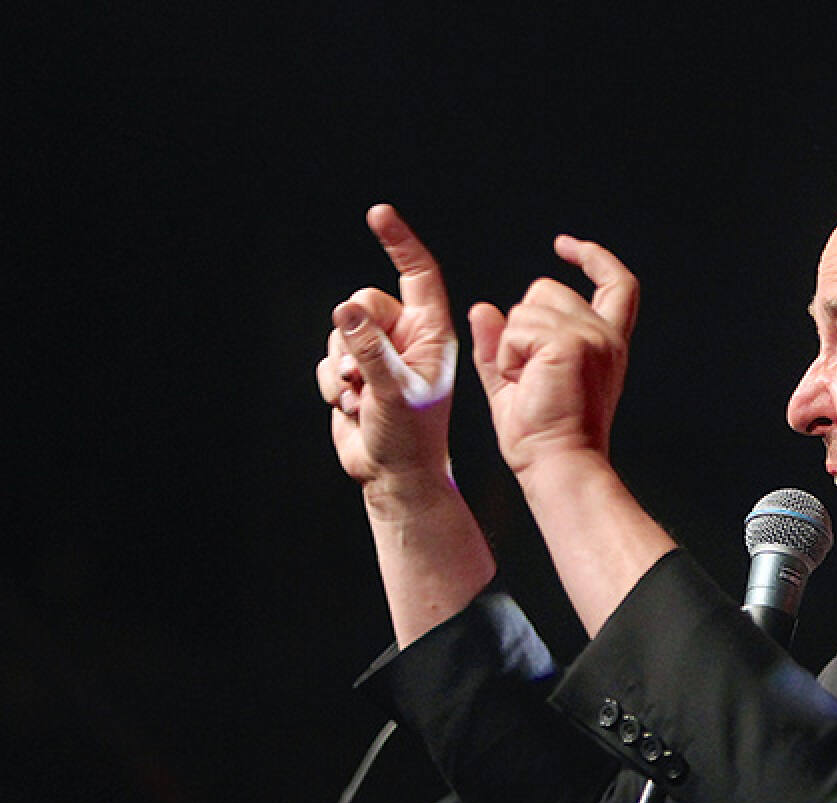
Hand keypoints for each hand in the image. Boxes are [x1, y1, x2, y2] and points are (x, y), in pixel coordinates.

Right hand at [316, 204, 457, 503]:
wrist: (394, 477)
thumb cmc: (410, 439)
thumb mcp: (393, 392)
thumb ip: (369, 349)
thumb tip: (346, 309)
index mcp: (431, 335)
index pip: (418, 276)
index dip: (399, 243)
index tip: (378, 214)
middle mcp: (407, 338)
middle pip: (365, 302)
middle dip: (353, 334)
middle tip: (359, 374)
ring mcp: (379, 354)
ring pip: (341, 329)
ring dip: (341, 366)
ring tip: (361, 397)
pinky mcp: (355, 372)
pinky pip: (328, 357)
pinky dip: (332, 384)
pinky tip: (352, 408)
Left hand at [468, 235, 638, 482]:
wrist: (558, 466)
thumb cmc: (542, 438)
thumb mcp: (514, 384)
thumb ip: (499, 345)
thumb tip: (483, 308)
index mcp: (605, 344)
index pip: (616, 284)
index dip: (593, 257)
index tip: (564, 247)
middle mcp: (605, 336)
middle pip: (545, 289)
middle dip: (520, 325)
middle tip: (528, 377)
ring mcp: (591, 336)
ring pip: (524, 308)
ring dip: (511, 346)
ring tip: (529, 385)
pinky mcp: (570, 343)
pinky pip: (516, 330)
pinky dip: (508, 357)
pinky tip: (525, 383)